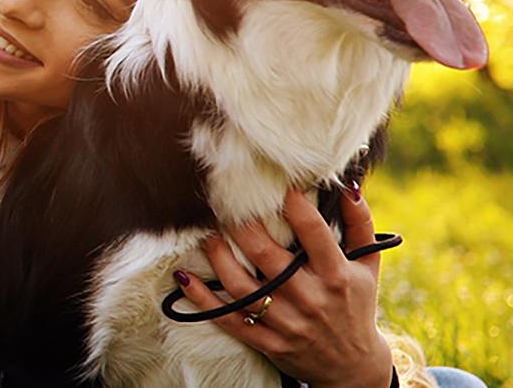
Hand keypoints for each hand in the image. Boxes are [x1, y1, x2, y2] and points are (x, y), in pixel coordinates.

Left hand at [175, 185, 393, 387]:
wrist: (352, 365)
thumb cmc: (355, 303)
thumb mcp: (367, 266)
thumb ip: (360, 224)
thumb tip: (347, 185)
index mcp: (336, 275)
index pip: (314, 233)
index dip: (294, 206)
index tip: (276, 186)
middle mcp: (310, 298)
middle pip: (267, 257)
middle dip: (243, 227)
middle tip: (226, 205)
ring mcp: (287, 323)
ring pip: (243, 287)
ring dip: (218, 258)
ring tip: (208, 236)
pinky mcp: (268, 343)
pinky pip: (230, 320)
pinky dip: (203, 300)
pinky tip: (184, 278)